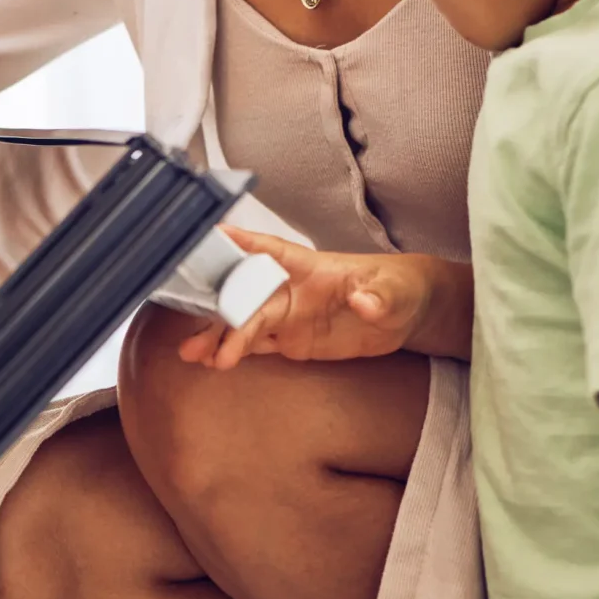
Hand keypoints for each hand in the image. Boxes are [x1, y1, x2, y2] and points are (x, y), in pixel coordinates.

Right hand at [176, 231, 451, 370]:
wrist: (403, 314)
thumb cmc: (398, 288)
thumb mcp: (394, 291)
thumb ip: (377, 296)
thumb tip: (365, 302)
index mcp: (308, 265)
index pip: (269, 250)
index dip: (240, 243)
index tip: (210, 237)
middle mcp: (289, 288)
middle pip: (247, 296)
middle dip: (222, 314)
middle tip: (201, 337)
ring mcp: (286, 314)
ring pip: (243, 322)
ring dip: (218, 335)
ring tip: (194, 354)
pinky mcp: (289, 339)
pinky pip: (254, 344)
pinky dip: (232, 351)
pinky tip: (210, 360)